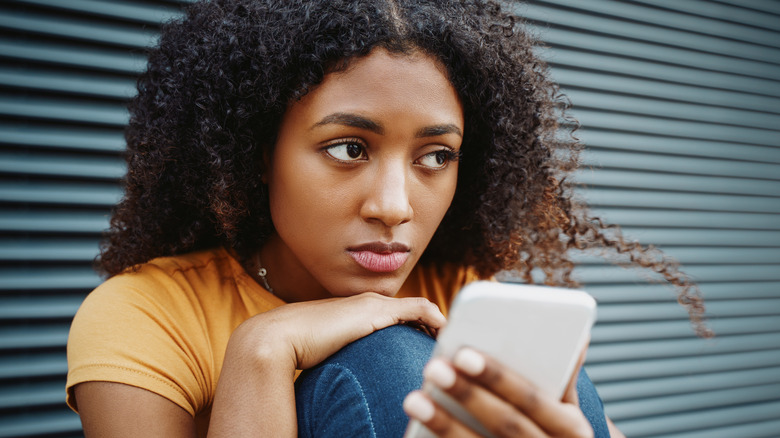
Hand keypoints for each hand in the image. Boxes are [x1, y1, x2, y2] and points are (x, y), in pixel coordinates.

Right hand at [209, 293, 444, 436]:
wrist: (277, 337)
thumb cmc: (298, 351)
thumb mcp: (329, 354)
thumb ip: (347, 360)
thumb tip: (354, 386)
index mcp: (359, 313)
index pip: (399, 316)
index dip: (420, 328)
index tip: (435, 343)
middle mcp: (370, 304)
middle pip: (415, 310)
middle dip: (436, 324)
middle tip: (457, 342)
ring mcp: (373, 305)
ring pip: (420, 308)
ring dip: (439, 323)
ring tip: (456, 340)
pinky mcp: (375, 311)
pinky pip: (418, 310)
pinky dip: (434, 318)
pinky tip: (445, 332)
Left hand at [404, 347, 592, 436]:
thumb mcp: (570, 416)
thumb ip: (563, 379)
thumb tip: (575, 334)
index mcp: (572, 431)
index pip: (533, 401)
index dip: (499, 378)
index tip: (464, 354)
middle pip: (504, 424)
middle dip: (467, 395)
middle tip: (433, 368)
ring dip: (444, 425)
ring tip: (414, 398)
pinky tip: (420, 430)